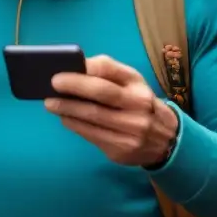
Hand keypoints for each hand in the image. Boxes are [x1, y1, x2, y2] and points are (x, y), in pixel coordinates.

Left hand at [47, 55, 179, 166]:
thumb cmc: (139, 103)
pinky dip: (75, 125)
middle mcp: (138, 106)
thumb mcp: (132, 83)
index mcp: (138, 85)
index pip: (111, 71)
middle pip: (102, 93)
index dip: (87, 68)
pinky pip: (92, 135)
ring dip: (68, 109)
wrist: (166, 139)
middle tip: (53, 84)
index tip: (64, 68)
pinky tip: (65, 118)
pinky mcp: (122, 149)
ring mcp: (131, 130)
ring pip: (94, 117)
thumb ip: (108, 72)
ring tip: (51, 103)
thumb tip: (77, 67)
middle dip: (74, 88)